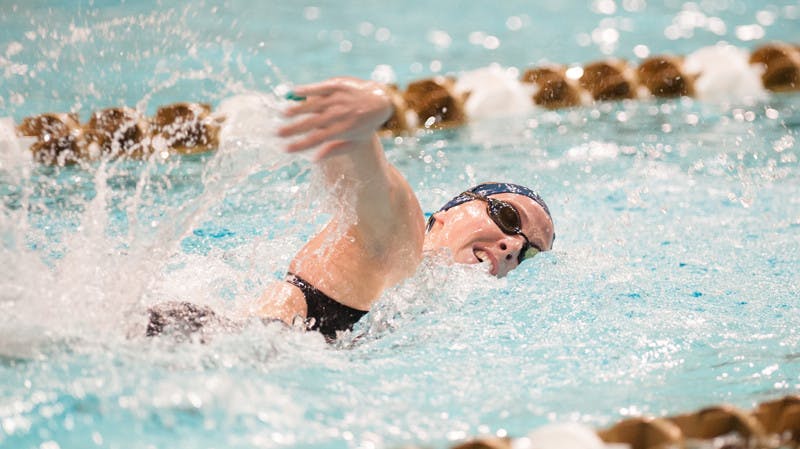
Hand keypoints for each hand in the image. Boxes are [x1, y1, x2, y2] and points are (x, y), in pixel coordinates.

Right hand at [278, 77, 392, 159]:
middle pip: (313, 123)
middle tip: (277, 134)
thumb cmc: (365, 125)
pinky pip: (321, 88)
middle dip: (293, 129)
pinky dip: (308, 90)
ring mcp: (340, 98)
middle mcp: (341, 114)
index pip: (318, 139)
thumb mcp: (355, 142)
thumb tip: (313, 160)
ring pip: (315, 105)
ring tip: (282, 114)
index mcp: (344, 130)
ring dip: (298, 109)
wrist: (381, 100)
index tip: (286, 149)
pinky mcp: (339, 85)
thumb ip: (334, 150)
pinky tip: (293, 92)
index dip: (301, 144)